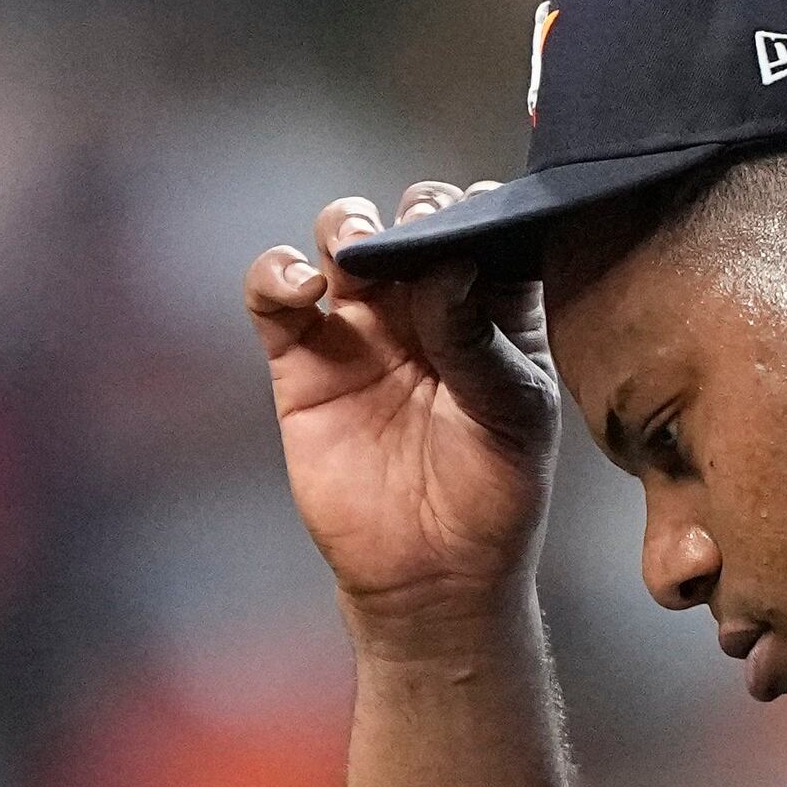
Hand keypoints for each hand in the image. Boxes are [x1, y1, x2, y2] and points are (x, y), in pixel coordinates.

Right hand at [247, 181, 561, 642]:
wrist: (430, 575)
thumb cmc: (493, 494)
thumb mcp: (512, 416)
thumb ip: (479, 340)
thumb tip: (445, 266)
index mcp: (493, 307)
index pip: (487, 229)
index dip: (482, 212)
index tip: (480, 223)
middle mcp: (426, 303)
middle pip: (412, 219)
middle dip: (416, 210)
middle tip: (421, 227)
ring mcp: (361, 327)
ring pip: (342, 239)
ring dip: (346, 225)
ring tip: (356, 251)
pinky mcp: (302, 360)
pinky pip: (274, 297)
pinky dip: (275, 275)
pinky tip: (302, 288)